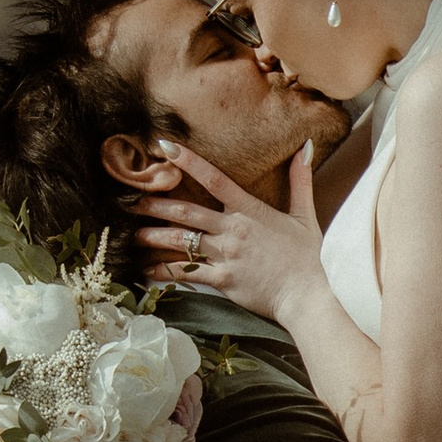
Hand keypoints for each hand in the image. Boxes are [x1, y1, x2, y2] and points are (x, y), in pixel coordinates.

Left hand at [133, 143, 325, 322]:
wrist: (308, 294)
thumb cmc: (308, 257)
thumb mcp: (305, 214)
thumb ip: (301, 180)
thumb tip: (306, 146)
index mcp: (250, 210)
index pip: (214, 179)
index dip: (188, 161)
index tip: (165, 148)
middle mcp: (232, 230)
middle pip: (187, 211)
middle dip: (157, 204)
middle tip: (133, 200)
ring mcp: (226, 256)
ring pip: (182, 241)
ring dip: (155, 236)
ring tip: (134, 234)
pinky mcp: (223, 280)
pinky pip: (188, 273)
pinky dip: (166, 270)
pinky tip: (149, 269)